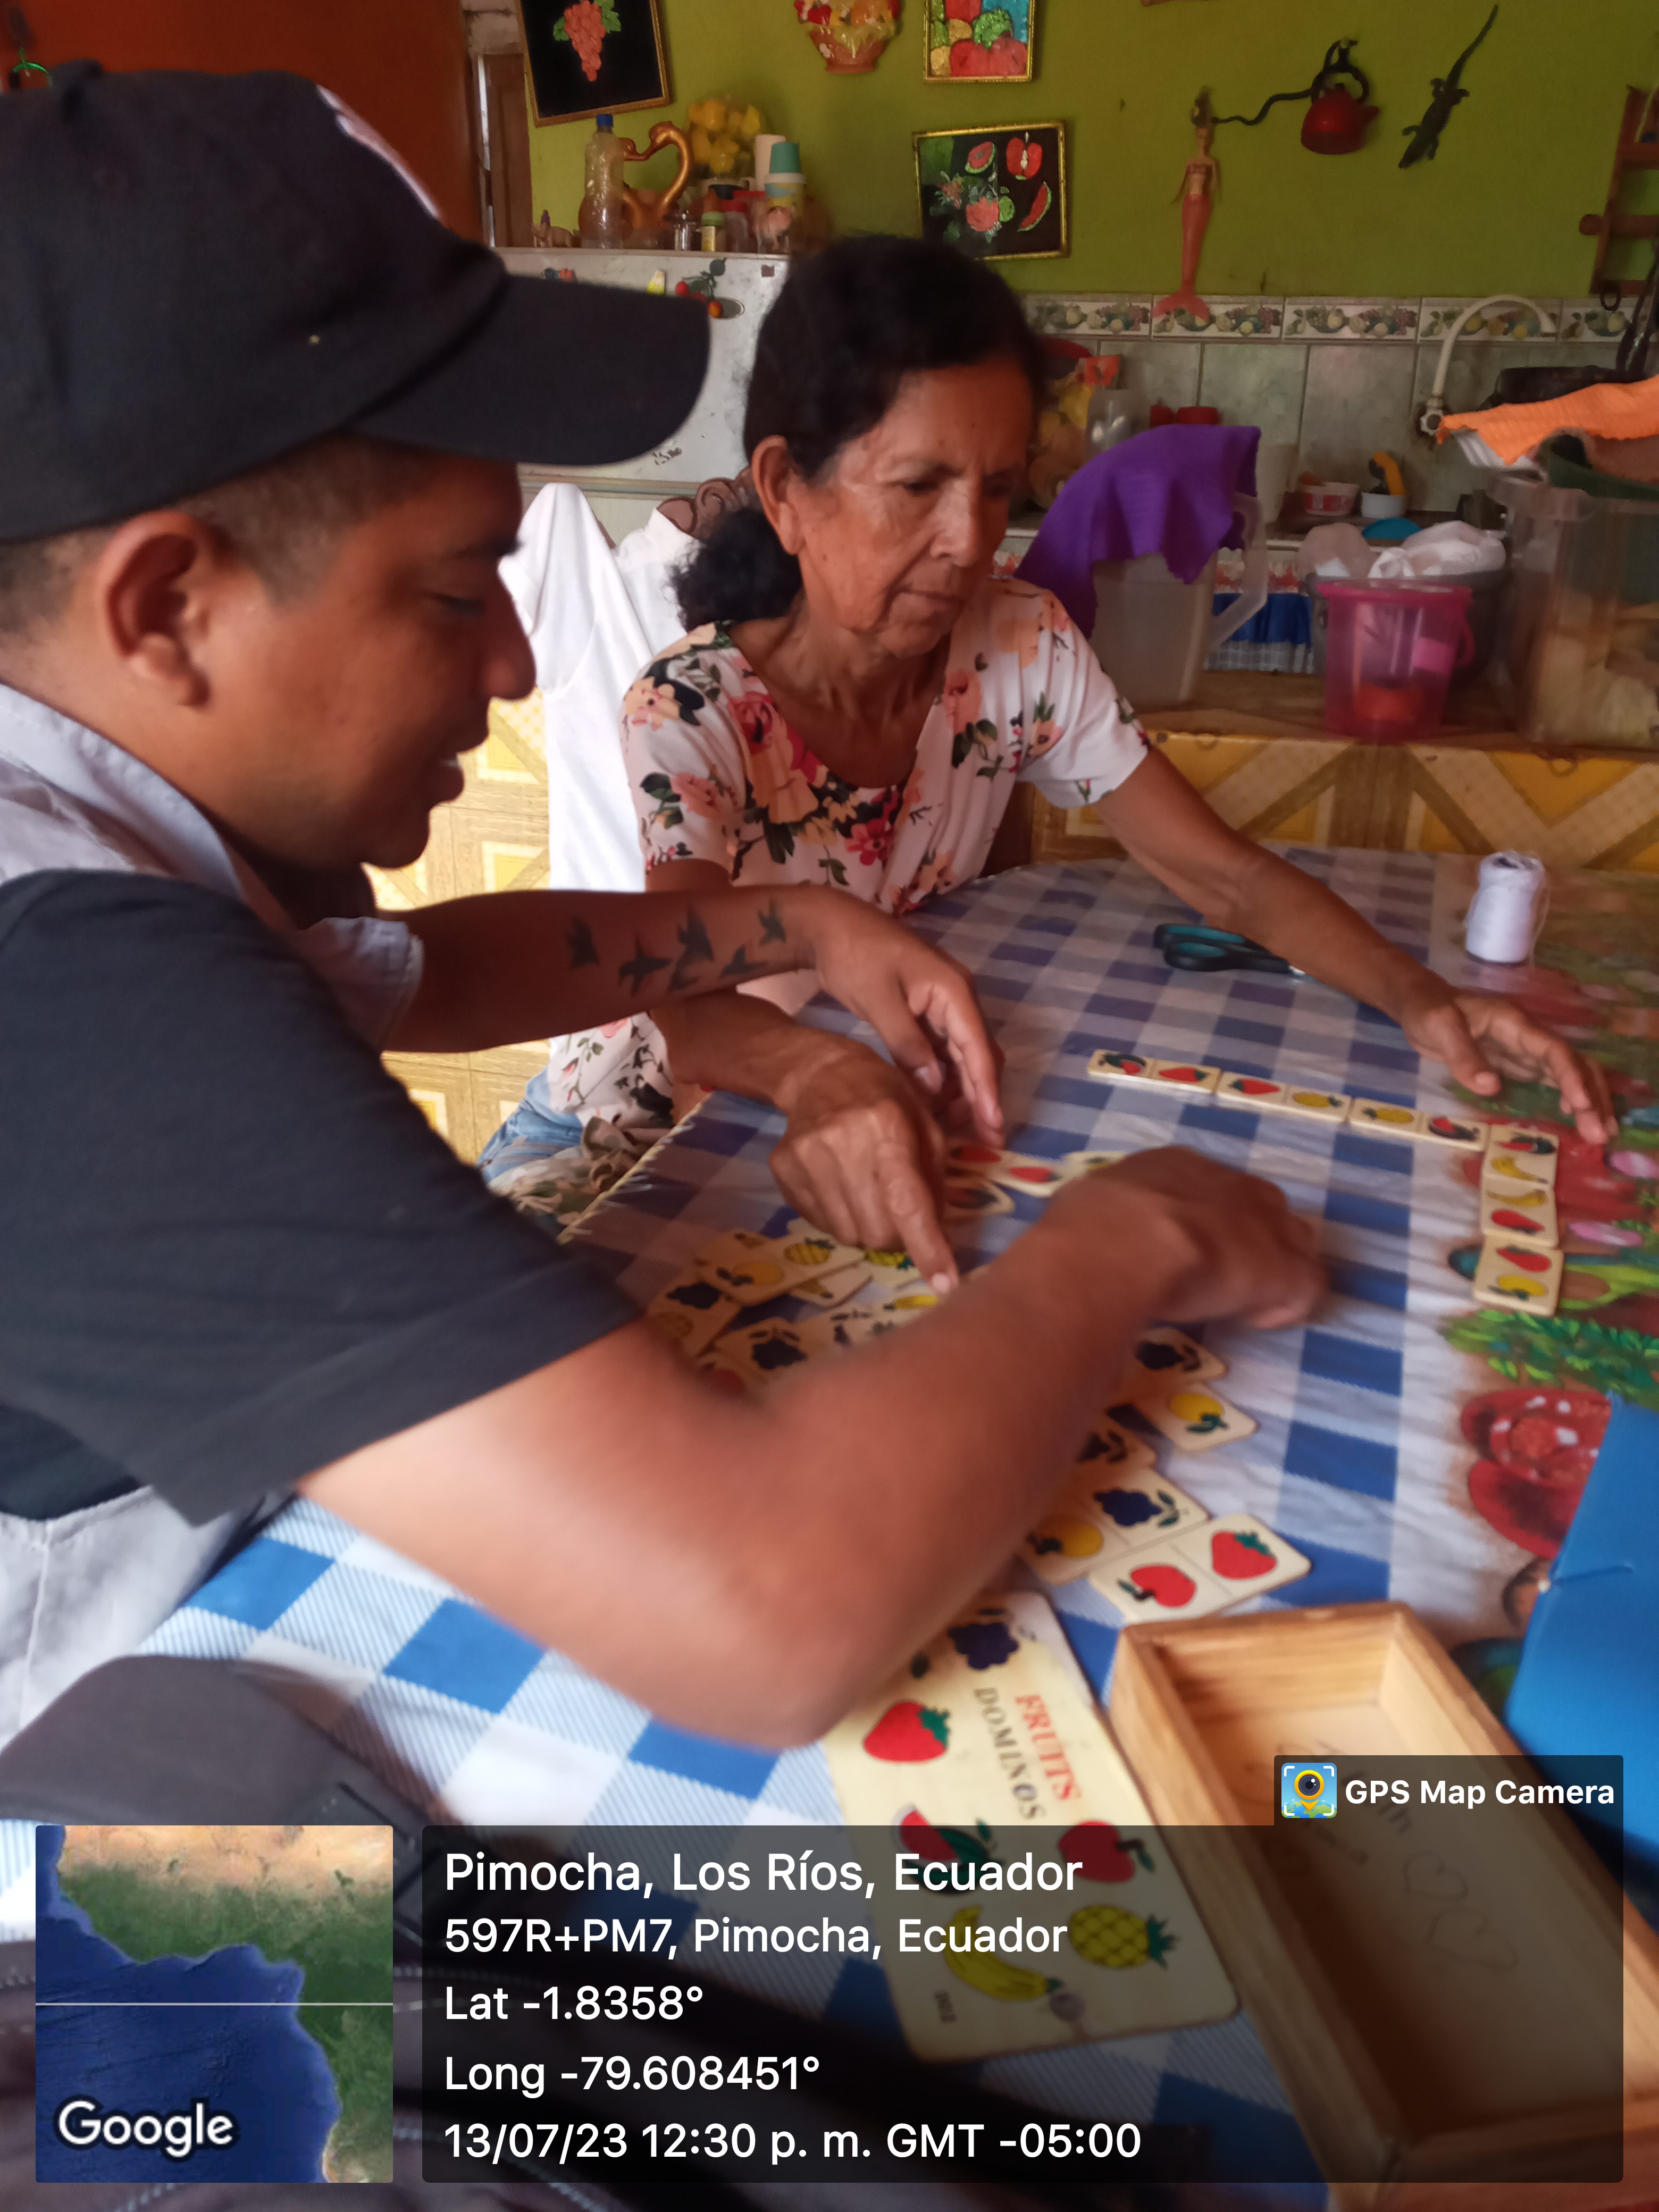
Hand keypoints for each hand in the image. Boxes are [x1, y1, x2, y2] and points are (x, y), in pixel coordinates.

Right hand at [773, 1040, 960, 1288]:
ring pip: (849, 1235)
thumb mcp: (925, 1122)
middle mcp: (844, 1143)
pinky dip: (840, 1218)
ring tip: (867, 1192)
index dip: (928, 1247)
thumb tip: (937, 1236)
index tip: (946, 1283)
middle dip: (897, 1235)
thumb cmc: (886, 1096)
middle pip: (878, 1231)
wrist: (819, 1072)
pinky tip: (841, 1187)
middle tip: (899, 1212)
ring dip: (867, 1228)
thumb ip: (935, 1177)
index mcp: (888, 1126)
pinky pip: (820, 1224)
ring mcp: (806, 1158)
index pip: (908, 1202)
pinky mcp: (782, 1169)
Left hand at [797, 890, 1004, 1151]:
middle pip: (978, 1055)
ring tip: (955, 1131)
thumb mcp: (879, 1002)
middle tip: (982, 1142)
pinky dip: (942, 1078)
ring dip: (961, 1092)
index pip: (978, 1049)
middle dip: (981, 1098)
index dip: (986, 1093)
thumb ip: (908, 1046)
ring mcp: (943, 1005)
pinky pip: (944, 1051)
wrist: (829, 924)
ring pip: (963, 1056)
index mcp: (953, 990)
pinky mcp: (926, 1012)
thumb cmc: (854, 956)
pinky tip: (935, 1104)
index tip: (994, 1129)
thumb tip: (934, 1092)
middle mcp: (957, 998)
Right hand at [1050, 1148, 1324, 1331]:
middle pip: (1257, 1206)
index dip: (1200, 1221)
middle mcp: (1228, 1183)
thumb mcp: (1086, 1206)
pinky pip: (1306, 1284)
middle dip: (1245, 1238)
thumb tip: (1081, 1234)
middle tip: (1216, 1276)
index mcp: (1176, 1166)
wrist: (1122, 1246)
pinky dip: (1287, 1304)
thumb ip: (1099, 1216)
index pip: (1204, 1188)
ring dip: (1271, 1267)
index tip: (1182, 1252)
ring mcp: (1263, 1223)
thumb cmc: (1091, 1227)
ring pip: (1290, 1239)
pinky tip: (1257, 1320)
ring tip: (1242, 1302)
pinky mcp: (1285, 1268)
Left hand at [1397, 980, 1615, 1142]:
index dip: (1571, 1076)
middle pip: (1573, 1064)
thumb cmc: (1429, 1010)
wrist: (1421, 1004)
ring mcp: (1527, 1051)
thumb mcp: (1439, 1027)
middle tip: (1600, 1134)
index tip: (1582, 1104)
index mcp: (1515, 1023)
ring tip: (1600, 1135)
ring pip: (1570, 1074)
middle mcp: (1530, 1037)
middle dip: (1591, 1096)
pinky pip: (1553, 1081)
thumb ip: (1463, 1055)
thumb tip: (1491, 1086)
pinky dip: (1570, 1099)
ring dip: (1588, 1101)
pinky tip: (1577, 1120)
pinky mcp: (1519, 1064)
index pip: (1553, 1050)